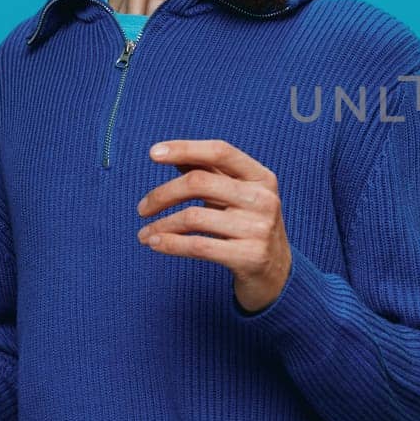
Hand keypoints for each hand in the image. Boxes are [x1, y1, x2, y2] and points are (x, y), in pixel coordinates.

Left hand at [137, 139, 292, 312]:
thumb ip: (208, 173)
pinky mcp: (250, 256)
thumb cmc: (248, 226)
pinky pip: (198, 246)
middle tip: (142, 208)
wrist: (277, 273)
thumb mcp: (236, 195)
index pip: (220, 151)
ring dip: (161, 225)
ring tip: (145, 233)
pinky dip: (170, 244)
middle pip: (199, 182)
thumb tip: (169, 153)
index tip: (153, 153)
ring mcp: (258, 228)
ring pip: (193, 217)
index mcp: (261, 177)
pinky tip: (155, 244)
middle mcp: (263, 199)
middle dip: (162, 195)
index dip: (185, 147)